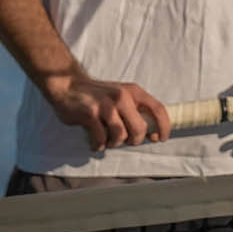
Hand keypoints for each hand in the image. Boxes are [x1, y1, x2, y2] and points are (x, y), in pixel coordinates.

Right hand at [44, 72, 171, 152]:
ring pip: (120, 136)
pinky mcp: (90, 114)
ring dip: (113, 143)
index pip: (158, 109)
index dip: (164, 127)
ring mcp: (106, 105)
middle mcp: (122, 96)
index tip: (160, 139)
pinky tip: (94, 142)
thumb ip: (135, 110)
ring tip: (106, 139)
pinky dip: (98, 145)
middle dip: (134, 141)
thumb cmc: (98, 97)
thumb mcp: (121, 95)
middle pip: (140, 129)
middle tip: (124, 140)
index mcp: (133, 91)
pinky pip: (101, 140)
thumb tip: (151, 133)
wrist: (68, 86)